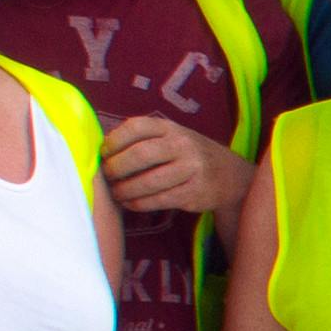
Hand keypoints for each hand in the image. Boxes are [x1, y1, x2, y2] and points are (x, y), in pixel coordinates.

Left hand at [101, 113, 248, 220]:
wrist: (230, 174)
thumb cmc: (187, 154)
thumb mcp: (170, 137)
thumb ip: (142, 139)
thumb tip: (101, 150)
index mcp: (171, 128)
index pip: (136, 127)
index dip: (114, 141)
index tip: (103, 154)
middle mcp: (183, 145)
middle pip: (141, 155)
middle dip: (117, 168)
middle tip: (107, 177)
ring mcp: (191, 169)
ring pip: (149, 182)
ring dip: (125, 190)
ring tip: (116, 193)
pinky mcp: (195, 193)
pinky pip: (159, 200)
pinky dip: (138, 204)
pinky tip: (130, 203)